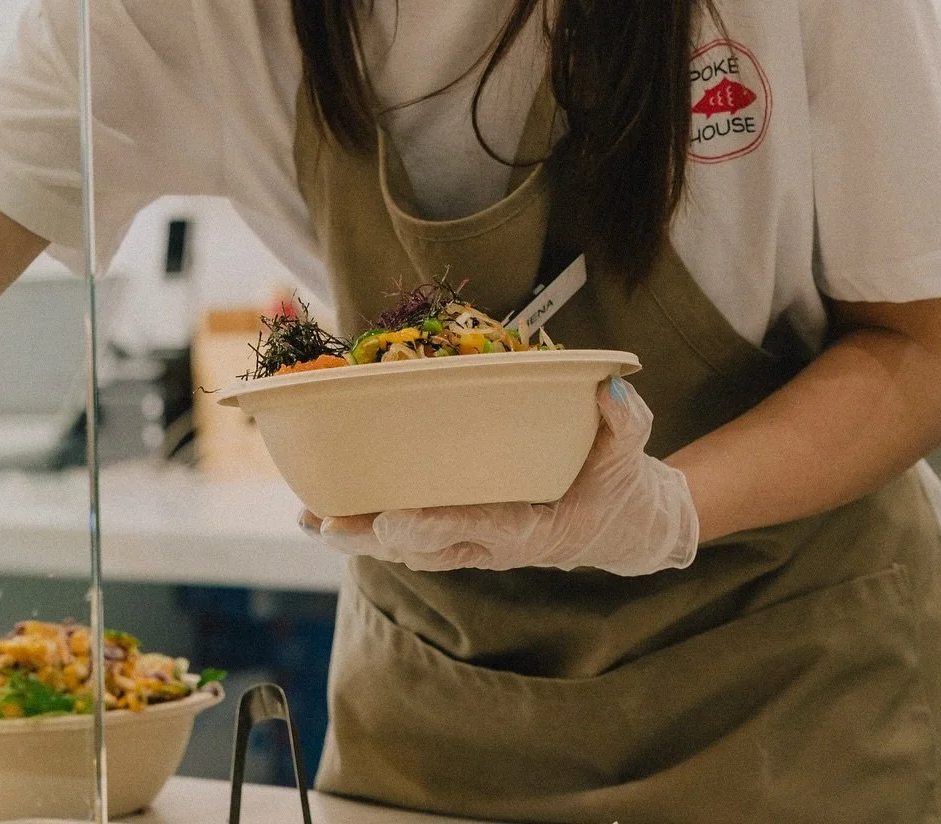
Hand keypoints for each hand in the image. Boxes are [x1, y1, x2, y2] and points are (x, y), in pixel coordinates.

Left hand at [300, 377, 697, 574]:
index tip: (392, 522)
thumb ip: (625, 423)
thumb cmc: (622, 484)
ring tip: (310, 517)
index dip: (432, 527)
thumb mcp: (631, 452)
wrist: (623, 528)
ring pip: (408, 549)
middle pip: (424, 548)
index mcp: (532, 528)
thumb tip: (614, 390)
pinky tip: (327, 516)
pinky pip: (409, 540)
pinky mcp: (461, 536)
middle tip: (326, 519)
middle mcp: (494, 544)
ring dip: (359, 536)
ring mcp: (474, 544)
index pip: (476, 530)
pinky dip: (368, 530)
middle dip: (373, 536)